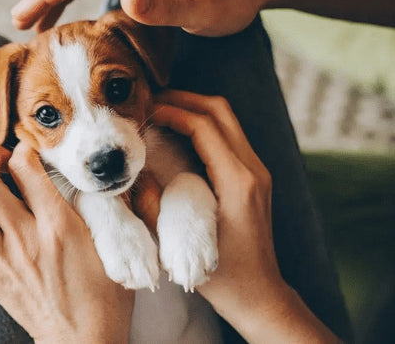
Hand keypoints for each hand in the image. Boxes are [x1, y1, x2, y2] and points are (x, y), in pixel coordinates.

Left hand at [0, 142, 133, 342]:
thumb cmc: (106, 296)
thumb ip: (107, 209)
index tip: (30, 151)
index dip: (24, 149)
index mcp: (59, 225)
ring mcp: (5, 260)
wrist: (85, 341)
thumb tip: (103, 180)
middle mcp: (26, 238)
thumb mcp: (114, 247)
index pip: (26, 167)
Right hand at [153, 90, 339, 342]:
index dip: (172, 111)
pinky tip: (177, 135)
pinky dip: (202, 126)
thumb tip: (134, 175)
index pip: (205, 126)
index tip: (145, 110)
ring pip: (227, 120)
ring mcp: (257, 172)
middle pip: (220, 111)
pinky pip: (228, 136)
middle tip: (151, 101)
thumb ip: (154, 207)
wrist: (260, 295)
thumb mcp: (181, 245)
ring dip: (194, 110)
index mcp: (238, 181)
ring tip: (160, 112)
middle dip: (184, 99)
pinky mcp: (253, 178)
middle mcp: (253, 170)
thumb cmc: (224, 277)